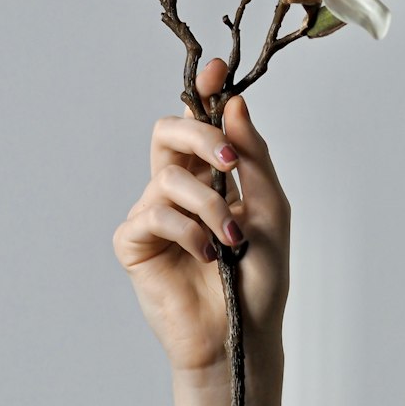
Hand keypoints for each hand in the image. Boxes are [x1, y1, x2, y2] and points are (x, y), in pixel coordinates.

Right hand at [113, 59, 289, 374]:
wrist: (242, 335)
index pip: (199, 123)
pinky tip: (204, 255)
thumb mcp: (270, 209)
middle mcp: (178, 189)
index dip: (203, 93)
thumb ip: (253, 156)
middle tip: (227, 160)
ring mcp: (153, 214)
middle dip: (197, 135)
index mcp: (210, 176)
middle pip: (168, 132)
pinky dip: (186, 231)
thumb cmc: (259, 280)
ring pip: (168, 176)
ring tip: (229, 239)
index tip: (216, 70)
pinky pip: (153, 213)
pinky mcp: (134, 242)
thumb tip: (234, 103)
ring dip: (208, 206)